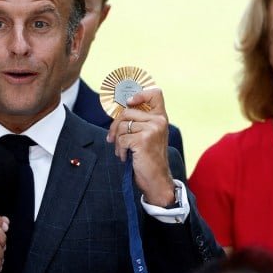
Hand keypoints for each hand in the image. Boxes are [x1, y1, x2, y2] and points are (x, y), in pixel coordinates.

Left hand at [106, 88, 175, 206]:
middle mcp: (158, 120)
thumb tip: (117, 111)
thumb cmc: (149, 158)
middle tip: (112, 139)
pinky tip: (126, 157)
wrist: (156, 179)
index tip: (128, 102)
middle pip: (126, 111)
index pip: (155, 93)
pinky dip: (120, 150)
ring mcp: (152, 129)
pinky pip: (122, 139)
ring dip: (117, 141)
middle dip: (114, 126)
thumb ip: (139, 121)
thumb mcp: (148, 135)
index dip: (139, 94)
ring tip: (122, 151)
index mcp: (160, 117)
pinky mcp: (143, 140)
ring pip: (122, 126)